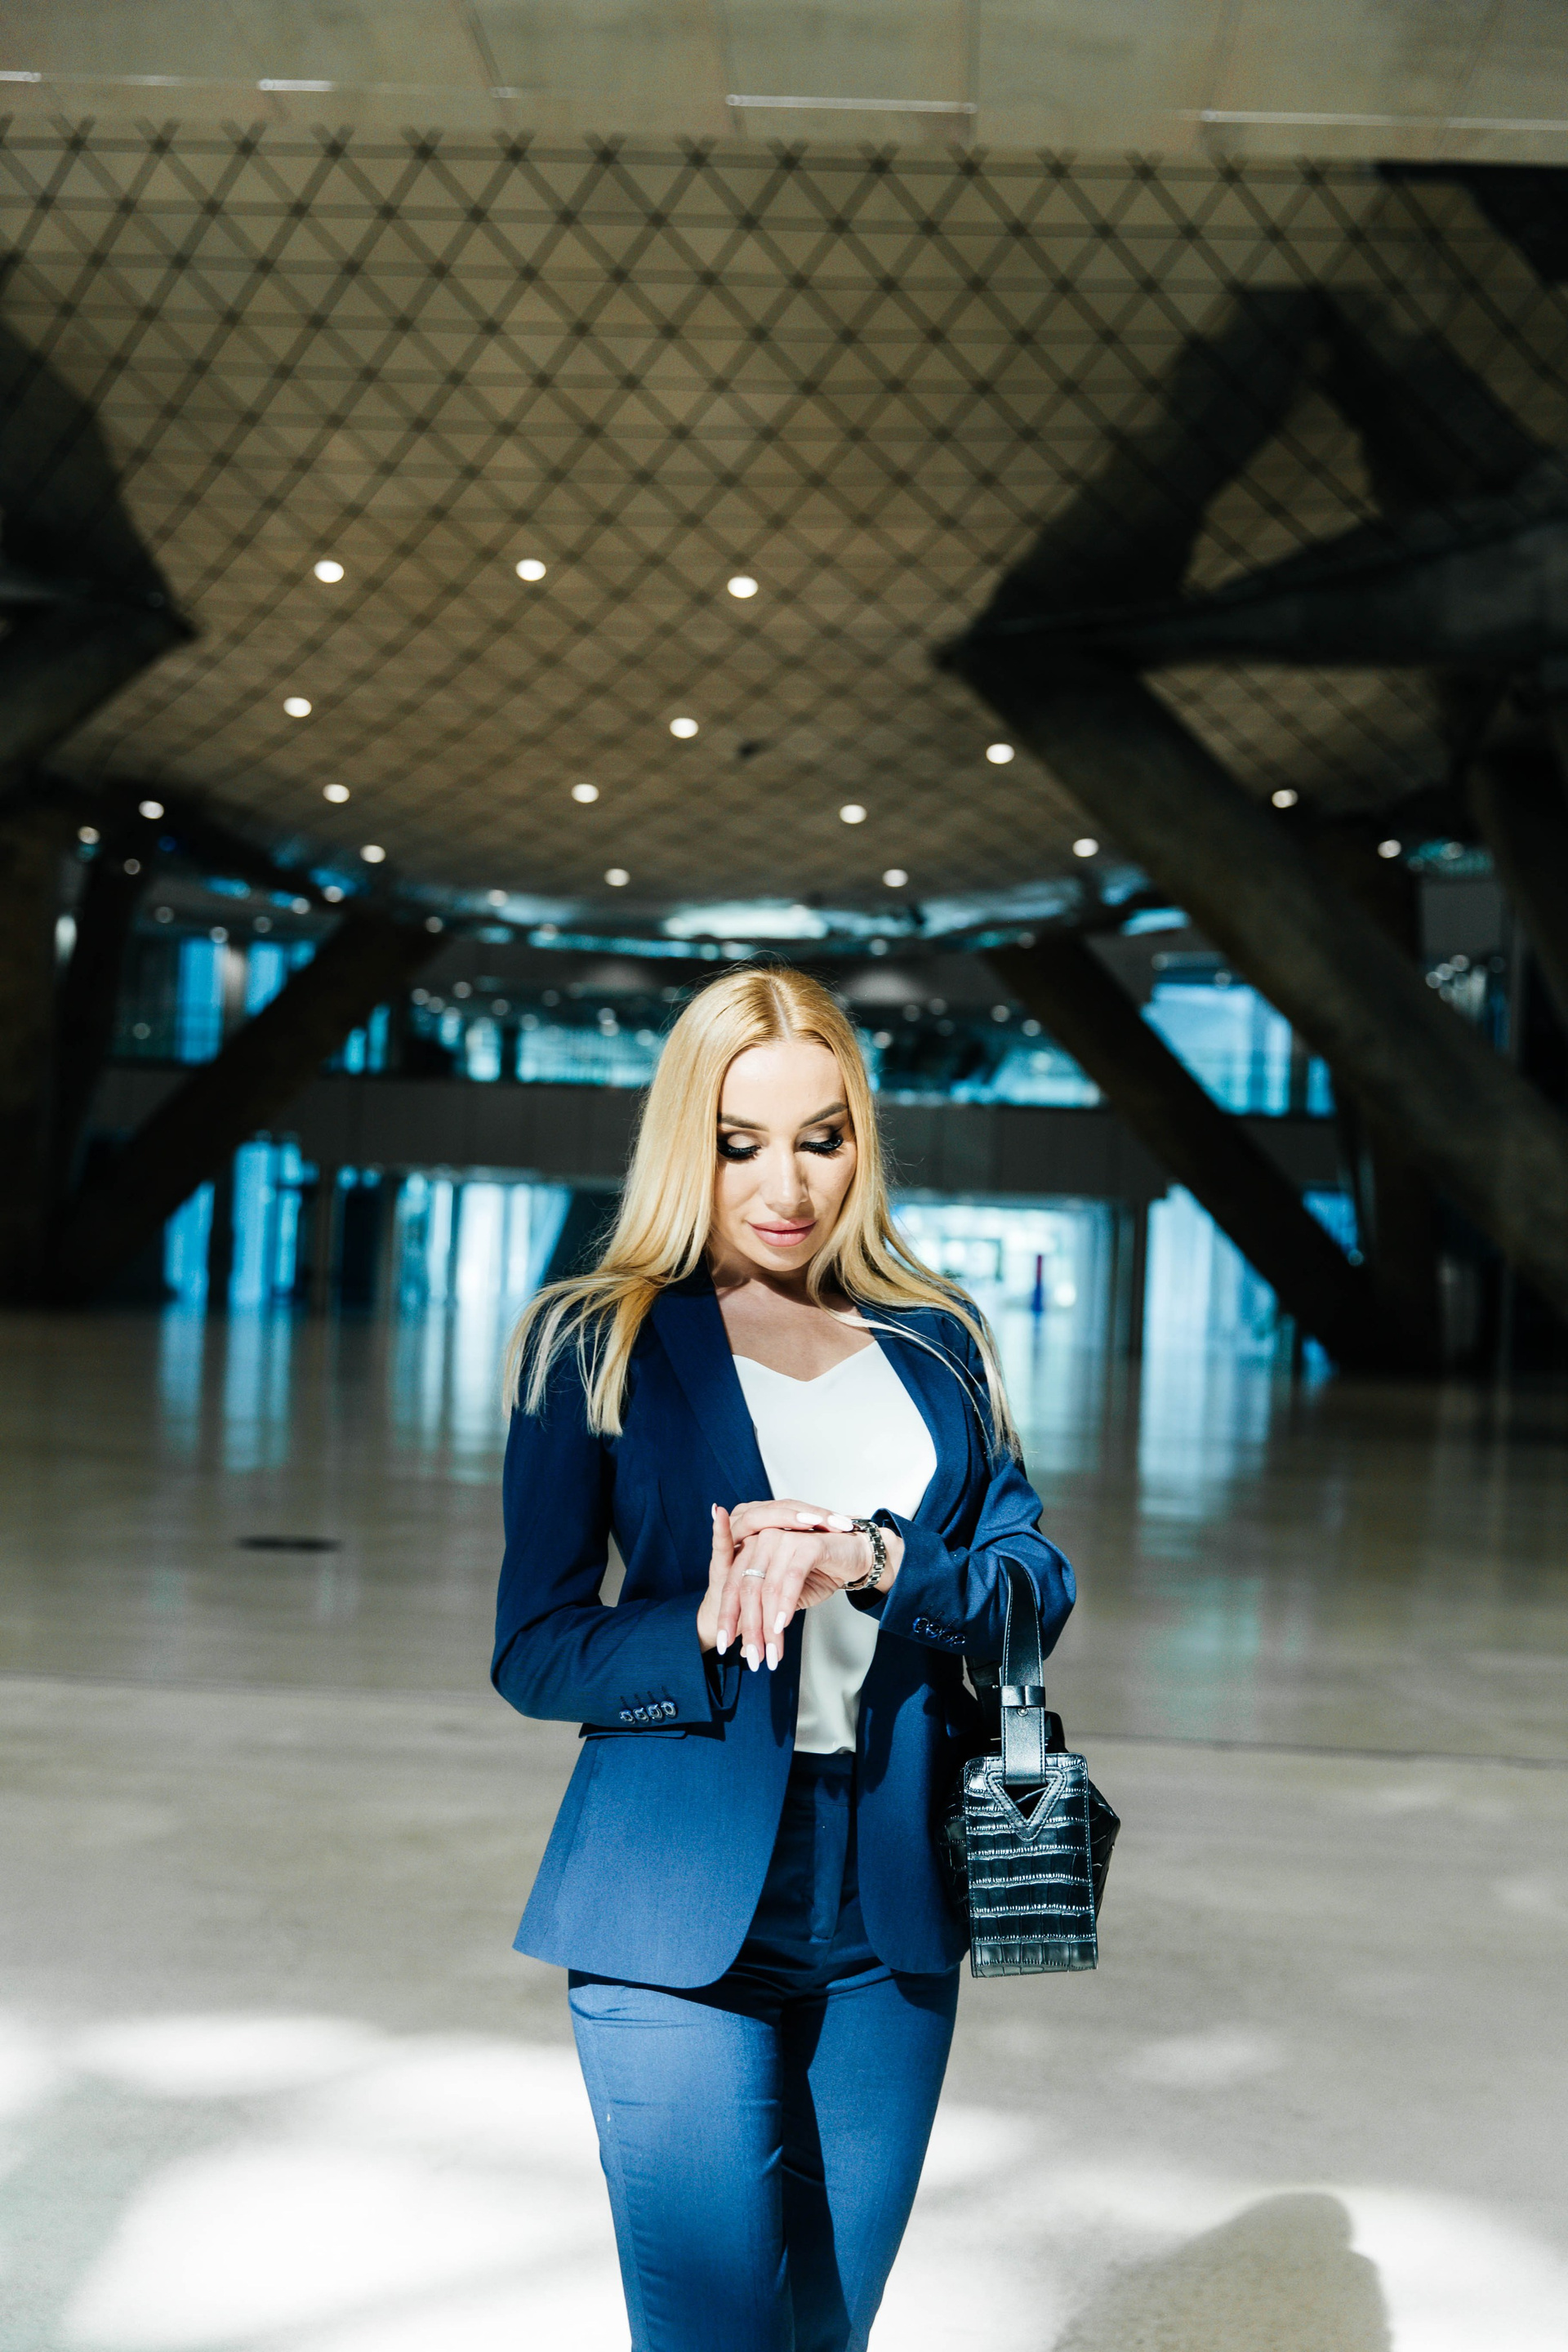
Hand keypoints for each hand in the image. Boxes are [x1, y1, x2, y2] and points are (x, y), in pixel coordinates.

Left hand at [696, 1499, 901, 1670]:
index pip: (733, 1586)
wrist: (855, 1556)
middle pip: (747, 1589)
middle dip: (749, 1629)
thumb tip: (745, 1650)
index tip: (723, 1648)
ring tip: (771, 1652)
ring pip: (769, 1588)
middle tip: (754, 1659)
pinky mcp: (808, 1543)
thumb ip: (764, 1614)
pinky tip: (783, 1625)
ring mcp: (785, 1538)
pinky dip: (786, 1604)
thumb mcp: (785, 1597)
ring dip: (768, 1625)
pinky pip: (792, 1577)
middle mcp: (763, 1540)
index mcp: (752, 1549)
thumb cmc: (819, 1573)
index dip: (727, 1618)